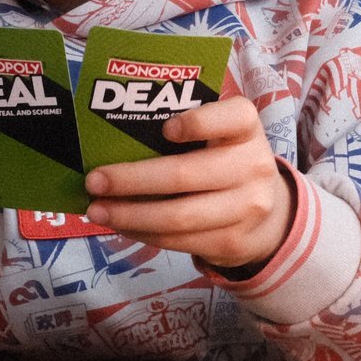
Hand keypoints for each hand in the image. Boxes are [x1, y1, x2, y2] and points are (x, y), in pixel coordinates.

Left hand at [82, 87, 293, 271]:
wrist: (266, 211)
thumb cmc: (224, 160)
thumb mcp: (218, 135)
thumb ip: (185, 128)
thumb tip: (111, 139)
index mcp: (246, 129)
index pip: (233, 117)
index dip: (199, 122)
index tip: (165, 128)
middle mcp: (253, 166)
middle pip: (185, 174)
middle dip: (132, 180)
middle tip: (94, 181)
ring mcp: (247, 208)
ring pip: (178, 216)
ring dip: (130, 215)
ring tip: (97, 210)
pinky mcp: (232, 242)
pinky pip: (179, 241)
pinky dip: (143, 233)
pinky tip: (122, 225)